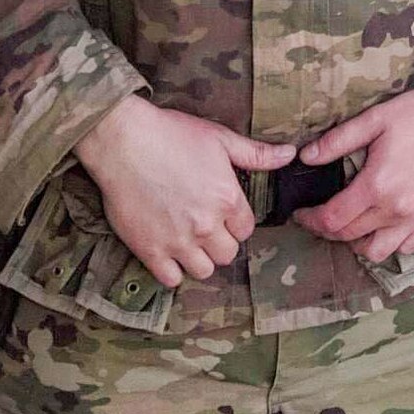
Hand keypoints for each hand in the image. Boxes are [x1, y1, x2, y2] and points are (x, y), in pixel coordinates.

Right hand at [75, 96, 297, 288]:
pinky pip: (171, 280)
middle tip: (206, 226)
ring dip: (200, 258)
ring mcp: (178, 241)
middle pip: (228, 254)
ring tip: (189, 240)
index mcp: (227, 198)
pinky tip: (169, 250)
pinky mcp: (150, 251)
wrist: (123, 141)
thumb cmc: (172, 134)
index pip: (246, 229)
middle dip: (221, 242)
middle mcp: (206, 225)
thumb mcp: (220, 138)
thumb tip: (290, 155)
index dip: (236, 221)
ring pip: (204, 271)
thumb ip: (257, 153)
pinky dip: (172, 270)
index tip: (223, 212)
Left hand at [293, 84, 413, 264]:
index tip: (301, 214)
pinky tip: (385, 227)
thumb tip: (306, 156)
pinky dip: (391, 245)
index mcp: (377, 185)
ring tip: (352, 225)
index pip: (332, 219)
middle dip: (326, 231)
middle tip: (318, 217)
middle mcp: (396, 210)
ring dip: (357, 244)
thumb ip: (339, 140)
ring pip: (377, 252)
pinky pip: (407, 248)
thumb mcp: (377, 118)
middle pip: (350, 237)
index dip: (310, 220)